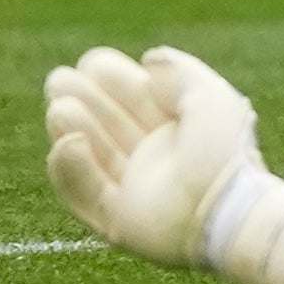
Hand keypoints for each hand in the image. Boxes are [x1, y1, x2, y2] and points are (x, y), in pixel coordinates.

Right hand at [42, 44, 257, 268]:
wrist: (225, 211)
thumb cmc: (223, 152)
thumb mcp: (210, 97)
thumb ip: (179, 74)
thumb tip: (149, 60)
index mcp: (183, 130)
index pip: (139, 101)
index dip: (115, 80)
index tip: (92, 61)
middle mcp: (158, 160)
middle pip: (111, 126)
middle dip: (85, 101)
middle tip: (58, 78)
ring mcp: (137, 191)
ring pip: (95, 156)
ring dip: (74, 129)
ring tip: (59, 107)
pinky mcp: (118, 222)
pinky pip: (85, 194)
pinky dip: (71, 169)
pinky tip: (67, 143)